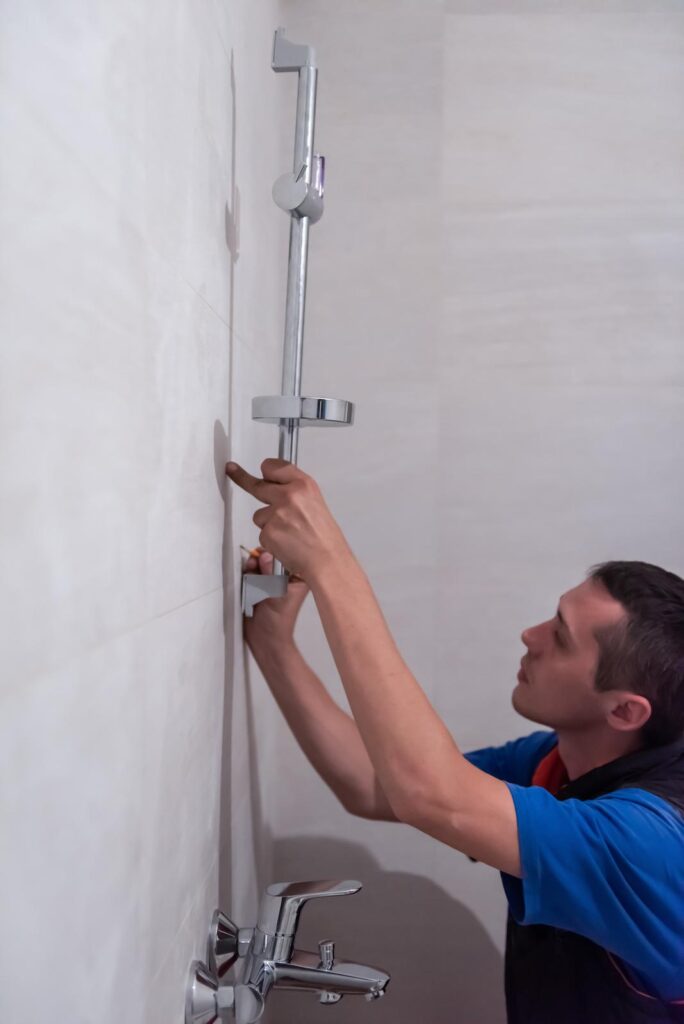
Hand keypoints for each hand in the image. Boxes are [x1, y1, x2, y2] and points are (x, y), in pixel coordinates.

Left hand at [225, 458, 350, 582]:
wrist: (327, 560)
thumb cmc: (323, 536)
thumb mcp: (314, 502)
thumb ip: (294, 491)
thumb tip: (273, 485)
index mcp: (304, 485)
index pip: (275, 467)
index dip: (268, 471)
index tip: (260, 469)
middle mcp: (289, 495)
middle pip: (257, 485)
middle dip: (241, 478)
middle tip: (231, 470)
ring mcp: (277, 514)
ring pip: (258, 515)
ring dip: (268, 523)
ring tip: (288, 533)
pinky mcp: (268, 532)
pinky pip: (261, 533)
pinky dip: (271, 539)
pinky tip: (286, 543)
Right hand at [242, 547, 309, 647]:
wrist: (264, 638)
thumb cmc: (277, 621)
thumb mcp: (278, 594)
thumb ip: (271, 574)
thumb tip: (265, 555)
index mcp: (297, 576)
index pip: (285, 555)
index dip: (273, 554)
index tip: (264, 558)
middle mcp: (283, 576)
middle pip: (269, 557)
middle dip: (259, 560)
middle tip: (254, 566)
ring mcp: (269, 579)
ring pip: (257, 563)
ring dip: (251, 568)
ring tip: (250, 575)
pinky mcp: (256, 584)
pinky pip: (249, 572)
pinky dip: (246, 575)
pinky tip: (247, 582)